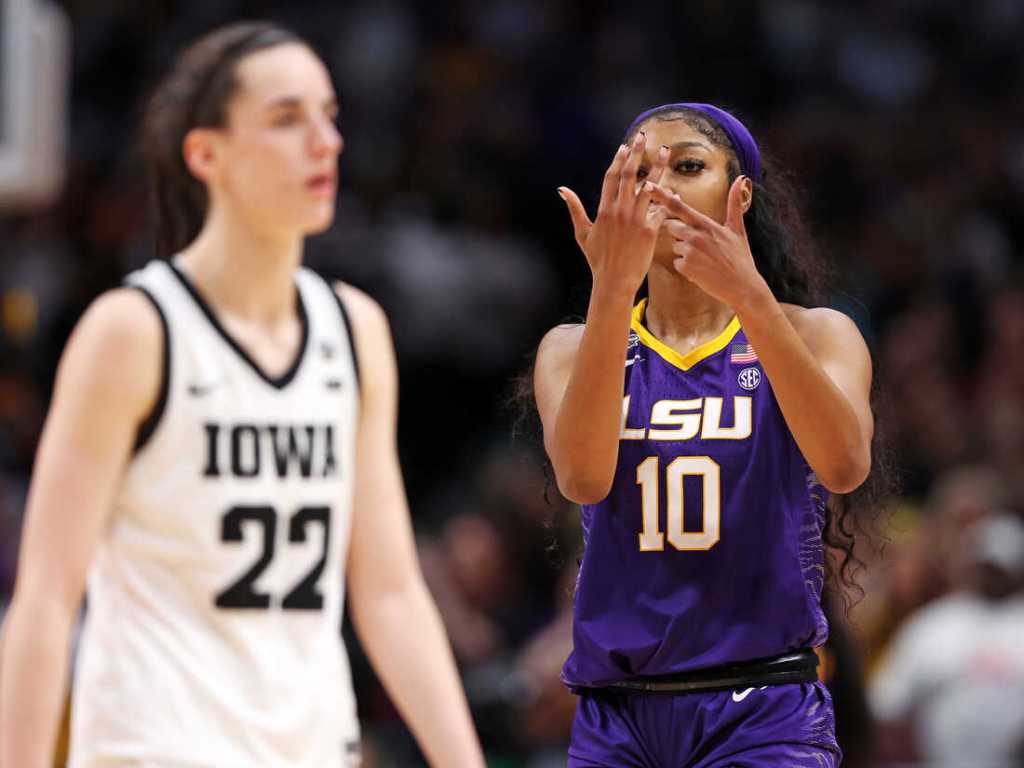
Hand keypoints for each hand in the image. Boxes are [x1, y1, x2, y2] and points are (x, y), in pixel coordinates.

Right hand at [558, 132, 669, 292]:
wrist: (614, 281)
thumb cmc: (597, 259)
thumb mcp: (582, 232)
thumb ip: (574, 208)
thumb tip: (561, 189)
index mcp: (604, 210)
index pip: (611, 177)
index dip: (618, 160)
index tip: (624, 146)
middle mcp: (620, 211)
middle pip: (629, 175)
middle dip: (636, 153)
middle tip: (642, 136)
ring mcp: (635, 220)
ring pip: (649, 187)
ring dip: (658, 167)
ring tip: (665, 152)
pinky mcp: (649, 231)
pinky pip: (661, 209)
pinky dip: (668, 198)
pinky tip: (674, 189)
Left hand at [648, 176, 771, 310]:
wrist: (742, 286)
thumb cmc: (740, 258)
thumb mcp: (738, 229)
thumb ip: (734, 204)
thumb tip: (742, 178)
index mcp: (706, 224)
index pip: (679, 206)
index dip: (661, 195)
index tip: (647, 185)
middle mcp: (696, 235)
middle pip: (671, 227)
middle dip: (679, 234)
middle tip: (700, 244)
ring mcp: (690, 252)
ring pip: (675, 246)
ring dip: (685, 252)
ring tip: (705, 260)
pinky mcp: (686, 268)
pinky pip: (677, 263)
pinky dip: (687, 267)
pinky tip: (702, 271)